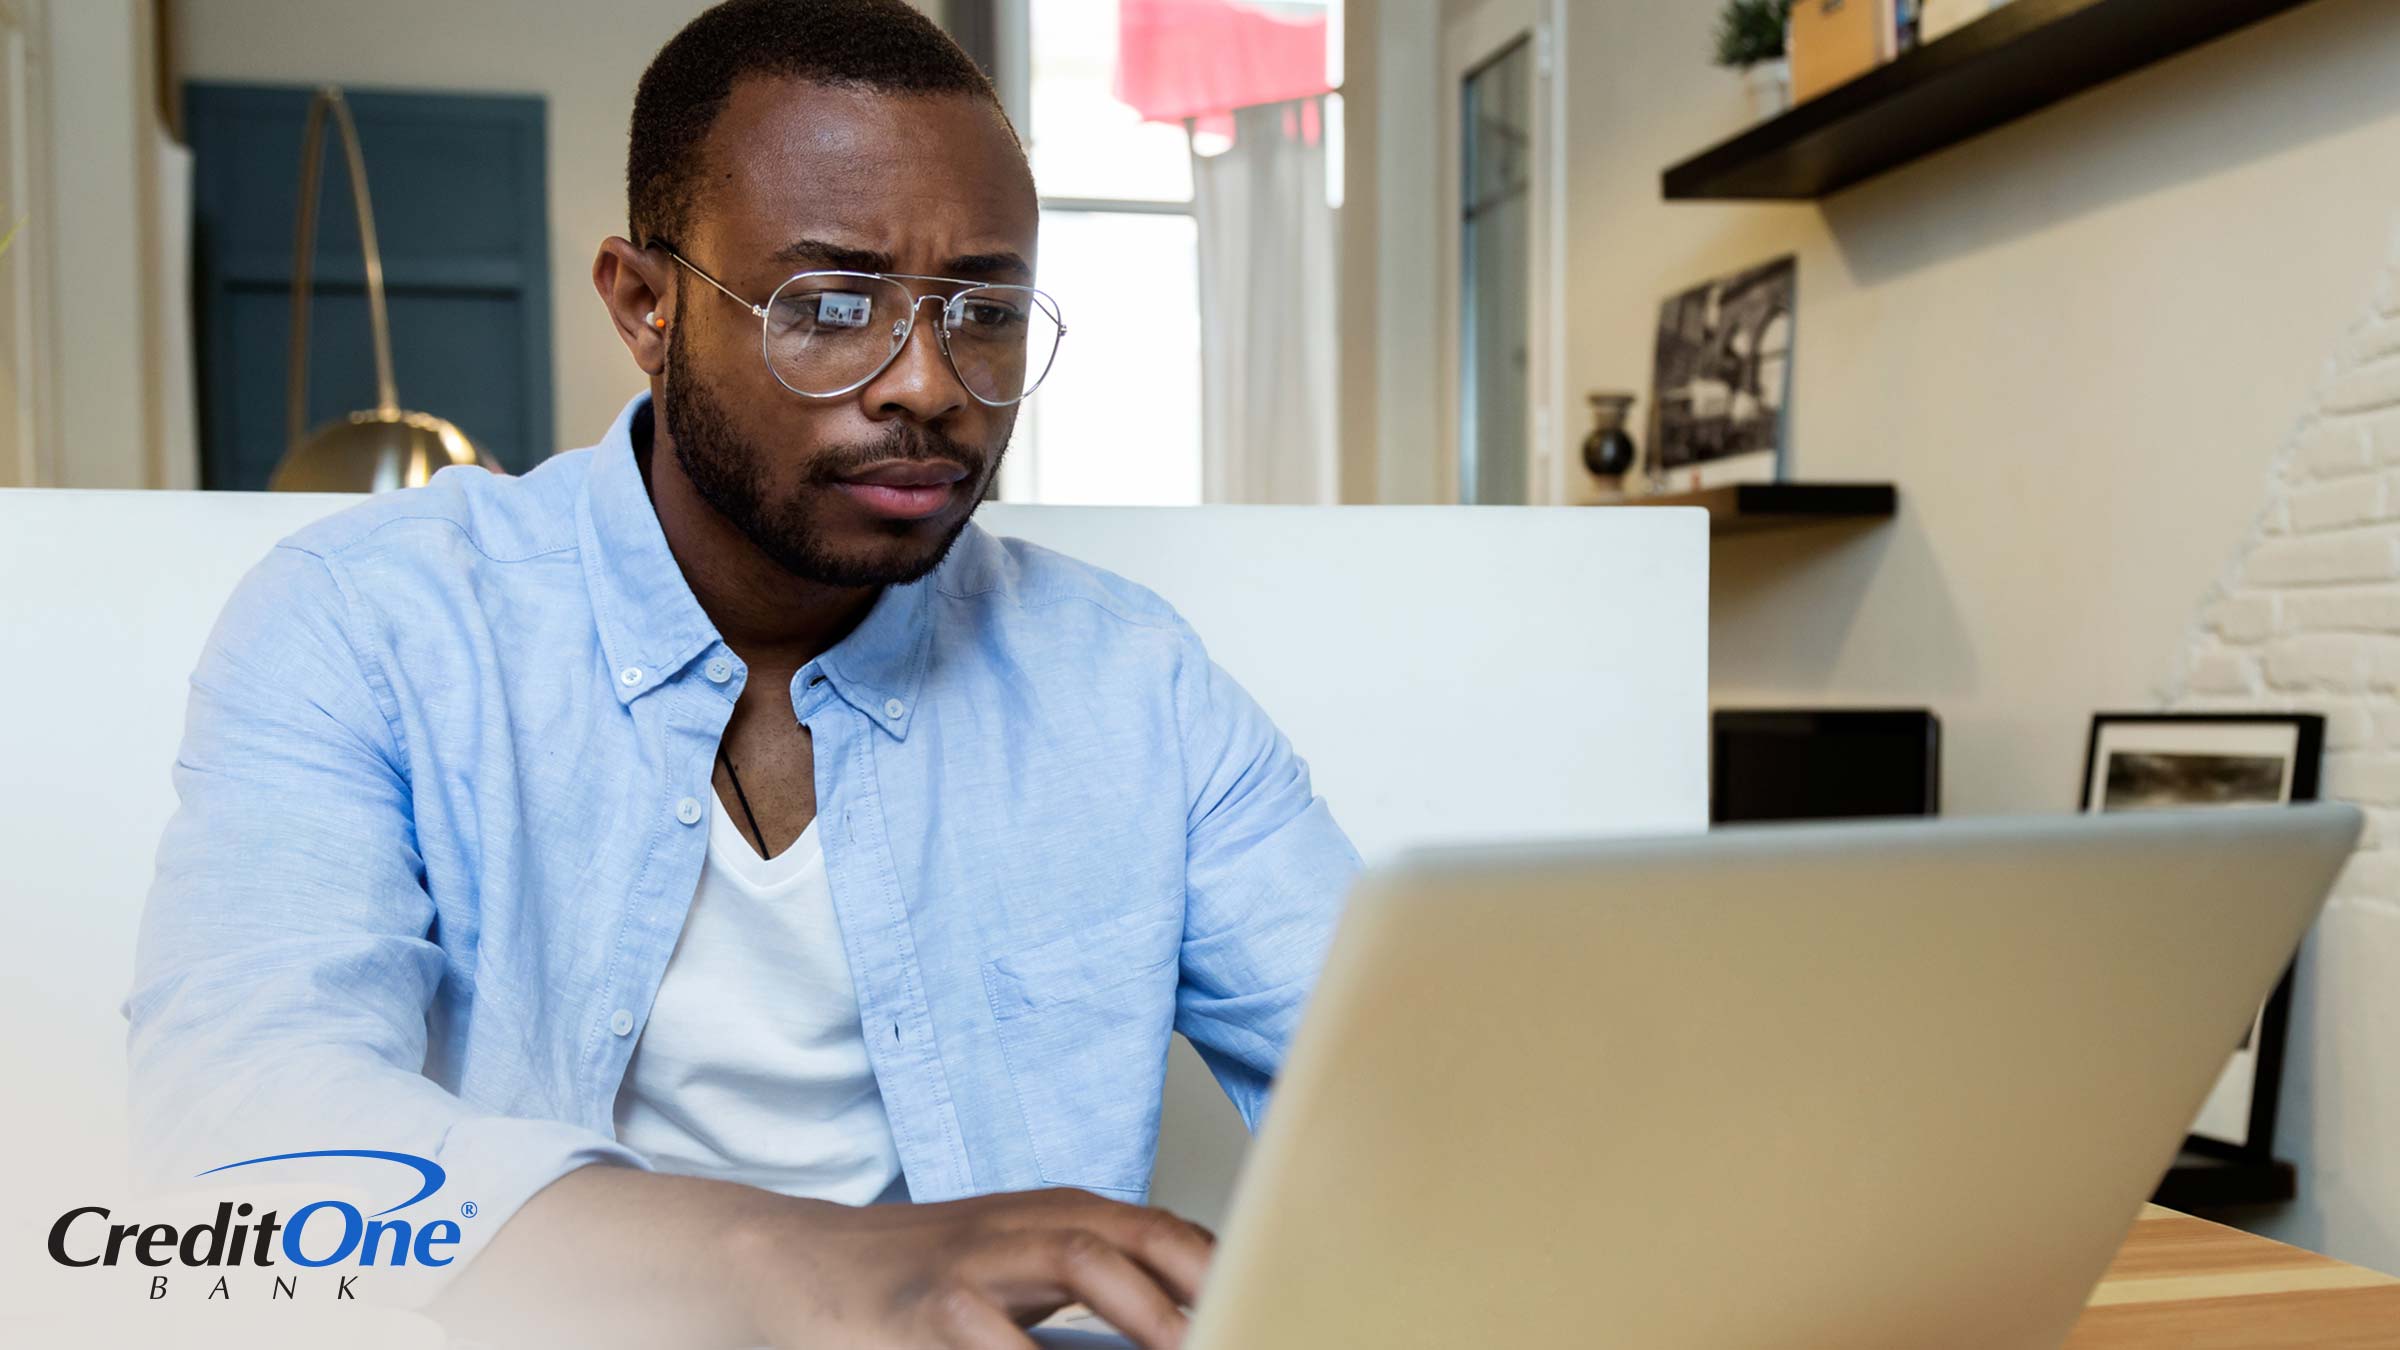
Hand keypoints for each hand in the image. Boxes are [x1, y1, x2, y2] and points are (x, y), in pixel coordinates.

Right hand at [733, 1187, 1214, 1348]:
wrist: (791, 1265)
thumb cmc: (917, 1279)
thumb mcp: (1018, 1273)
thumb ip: (1099, 1295)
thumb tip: (1185, 1330)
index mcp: (1061, 1217)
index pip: (1172, 1236)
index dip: (1231, 1275)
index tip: (1276, 1310)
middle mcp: (1026, 1226)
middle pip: (1141, 1237)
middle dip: (1205, 1287)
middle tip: (1248, 1326)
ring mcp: (975, 1262)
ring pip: (1082, 1260)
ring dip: (1148, 1311)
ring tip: (1190, 1347)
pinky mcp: (924, 1308)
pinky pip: (994, 1335)